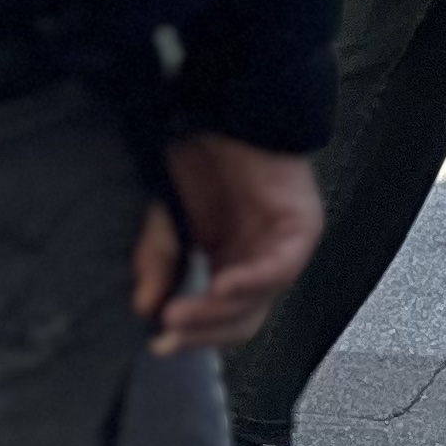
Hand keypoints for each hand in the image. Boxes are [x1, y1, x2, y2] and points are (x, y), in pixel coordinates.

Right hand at [131, 136, 322, 353]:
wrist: (226, 105)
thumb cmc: (200, 154)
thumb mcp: (165, 212)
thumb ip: (159, 257)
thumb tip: (145, 306)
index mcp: (228, 263)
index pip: (216, 318)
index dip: (190, 334)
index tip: (157, 340)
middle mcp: (257, 265)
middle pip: (239, 322)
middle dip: (203, 331)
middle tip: (169, 333)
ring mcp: (281, 251)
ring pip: (256, 303)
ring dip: (217, 312)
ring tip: (182, 312)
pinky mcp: (300, 232)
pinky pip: (278, 270)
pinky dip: (250, 282)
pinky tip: (221, 285)